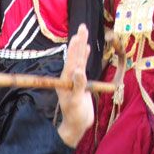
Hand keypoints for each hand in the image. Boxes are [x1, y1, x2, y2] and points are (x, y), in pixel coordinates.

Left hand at [55, 24, 93, 147]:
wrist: (77, 126)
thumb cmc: (75, 116)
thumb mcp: (76, 102)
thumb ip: (78, 86)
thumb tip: (79, 70)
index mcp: (66, 81)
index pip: (72, 61)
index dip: (75, 48)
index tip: (78, 36)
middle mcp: (69, 78)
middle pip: (74, 57)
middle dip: (78, 42)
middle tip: (82, 27)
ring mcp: (75, 80)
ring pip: (79, 60)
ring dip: (81, 47)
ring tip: (83, 34)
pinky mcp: (81, 84)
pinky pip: (83, 67)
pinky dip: (85, 57)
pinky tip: (87, 49)